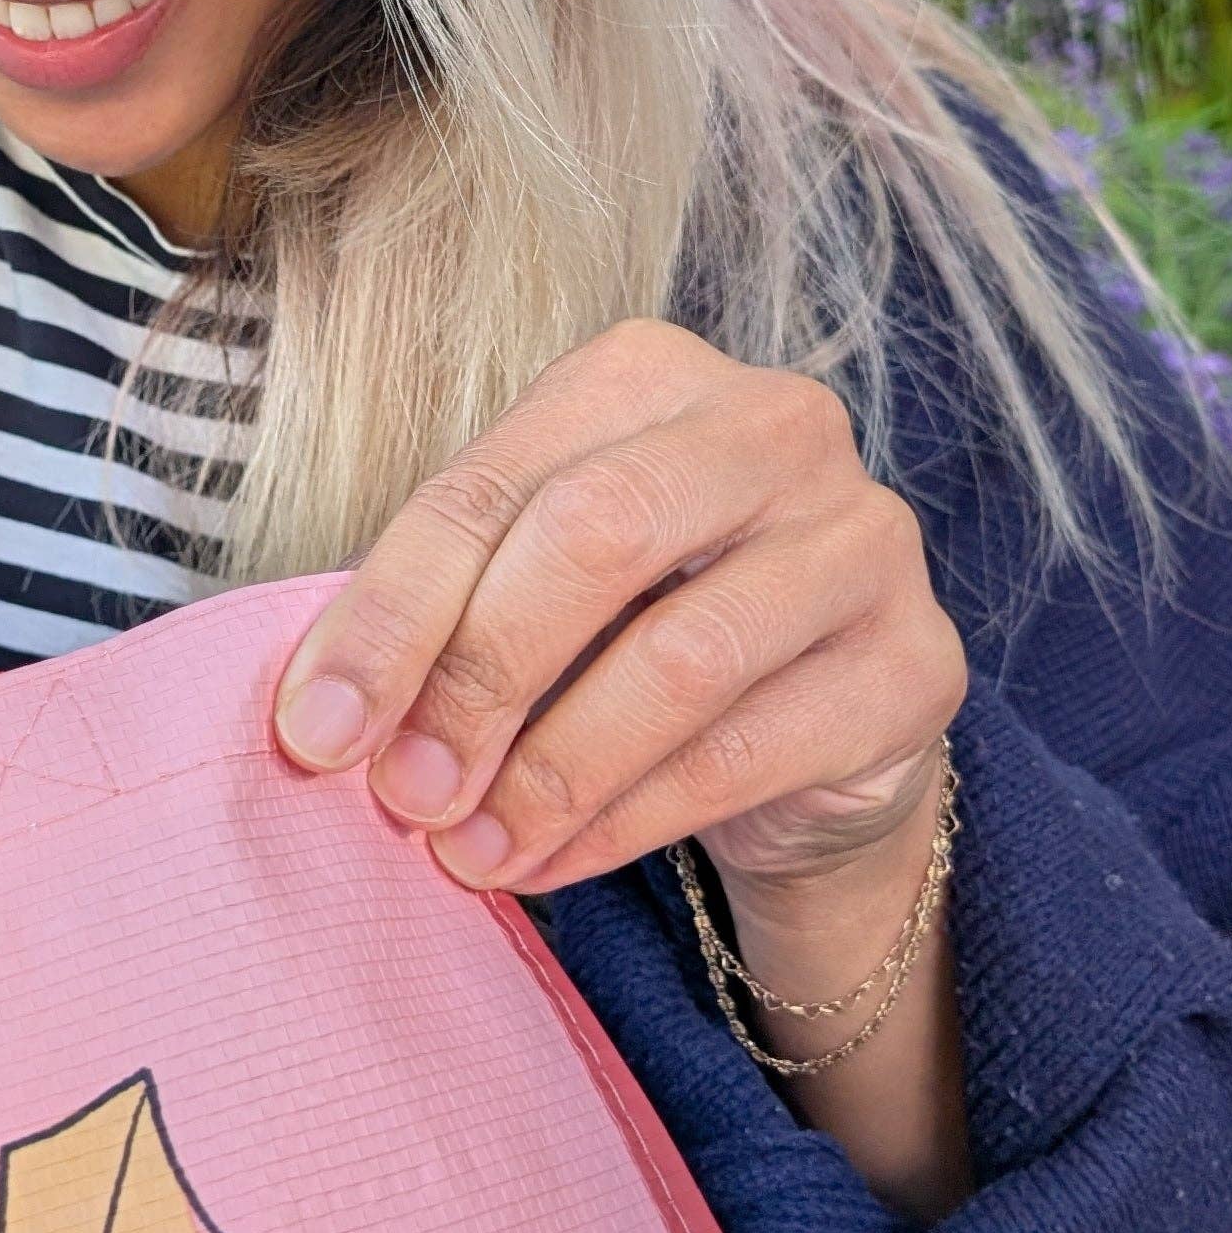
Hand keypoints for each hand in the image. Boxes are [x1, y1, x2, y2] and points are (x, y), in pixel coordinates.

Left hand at [271, 320, 964, 938]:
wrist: (816, 722)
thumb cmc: (635, 624)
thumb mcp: (528, 588)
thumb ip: (440, 620)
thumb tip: (327, 720)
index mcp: (646, 370)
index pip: (490, 485)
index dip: (390, 614)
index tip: (315, 731)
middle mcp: (772, 424)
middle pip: (596, 535)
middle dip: (479, 677)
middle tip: (405, 793)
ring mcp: (864, 537)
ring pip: (683, 656)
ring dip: (553, 771)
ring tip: (472, 852)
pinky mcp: (916, 663)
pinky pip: (749, 750)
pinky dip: (629, 820)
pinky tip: (553, 862)